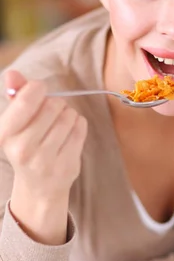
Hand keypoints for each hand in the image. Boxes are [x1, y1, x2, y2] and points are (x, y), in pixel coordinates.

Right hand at [0, 70, 87, 242]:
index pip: (27, 99)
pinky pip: (80, 128)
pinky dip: (78, 125)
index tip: (40, 92)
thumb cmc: (28, 146)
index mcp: (6, 134)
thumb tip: (12, 73)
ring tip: (61, 124)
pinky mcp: (67, 165)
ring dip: (69, 114)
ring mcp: (46, 160)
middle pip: (53, 105)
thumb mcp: (16, 123)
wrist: (39, 187)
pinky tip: (70, 133)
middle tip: (52, 113)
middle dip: (56, 103)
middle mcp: (23, 148)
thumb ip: (16, 96)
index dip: (38, 88)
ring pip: (69, 116)